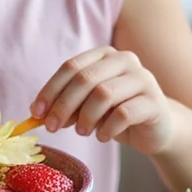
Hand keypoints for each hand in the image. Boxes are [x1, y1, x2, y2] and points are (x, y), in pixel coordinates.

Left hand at [31, 46, 172, 155]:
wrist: (155, 128)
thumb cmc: (116, 113)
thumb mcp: (87, 106)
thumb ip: (66, 104)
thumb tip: (37, 113)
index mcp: (105, 55)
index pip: (71, 67)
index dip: (50, 90)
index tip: (36, 113)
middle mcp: (125, 60)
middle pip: (86, 79)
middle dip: (63, 105)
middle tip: (52, 127)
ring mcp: (143, 79)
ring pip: (104, 94)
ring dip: (86, 117)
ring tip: (81, 131)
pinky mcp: (154, 102)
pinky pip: (123, 114)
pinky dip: (107, 128)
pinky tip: (103, 136)